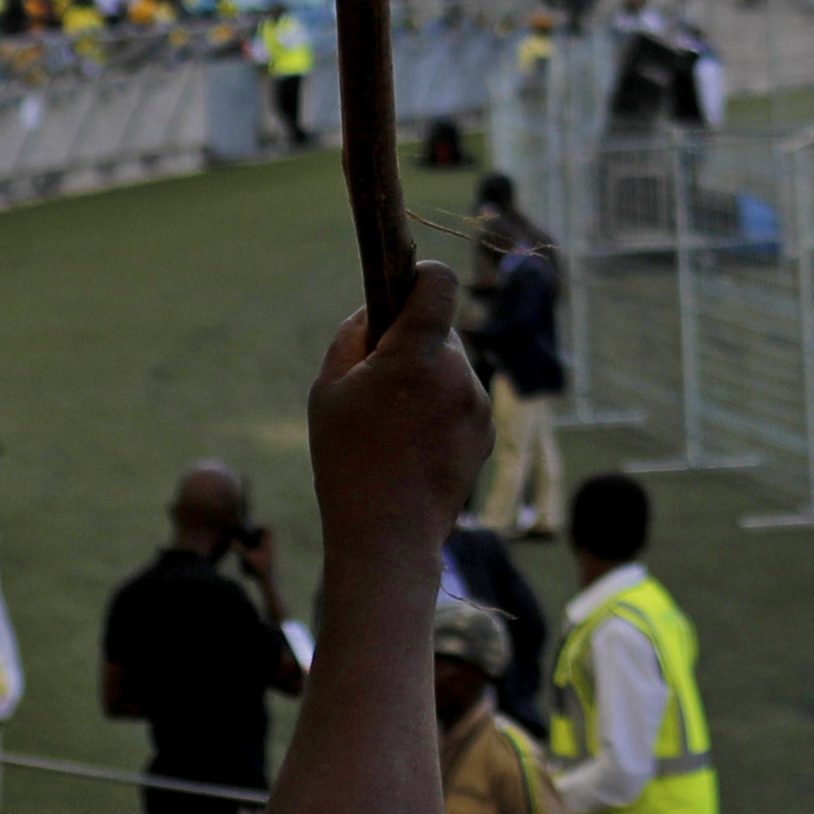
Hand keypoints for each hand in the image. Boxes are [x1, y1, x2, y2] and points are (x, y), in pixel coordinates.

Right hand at [306, 265, 484, 554]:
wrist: (388, 536)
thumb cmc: (348, 461)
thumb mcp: (328, 390)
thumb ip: (353, 336)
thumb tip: (374, 311)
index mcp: (419, 354)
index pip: (438, 281)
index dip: (417, 277)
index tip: (399, 290)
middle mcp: (459, 373)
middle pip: (440, 330)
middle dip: (413, 342)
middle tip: (377, 380)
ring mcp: (477, 405)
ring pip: (451, 367)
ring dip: (427, 378)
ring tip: (391, 424)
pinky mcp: (486, 433)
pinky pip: (461, 401)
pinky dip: (441, 409)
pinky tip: (412, 446)